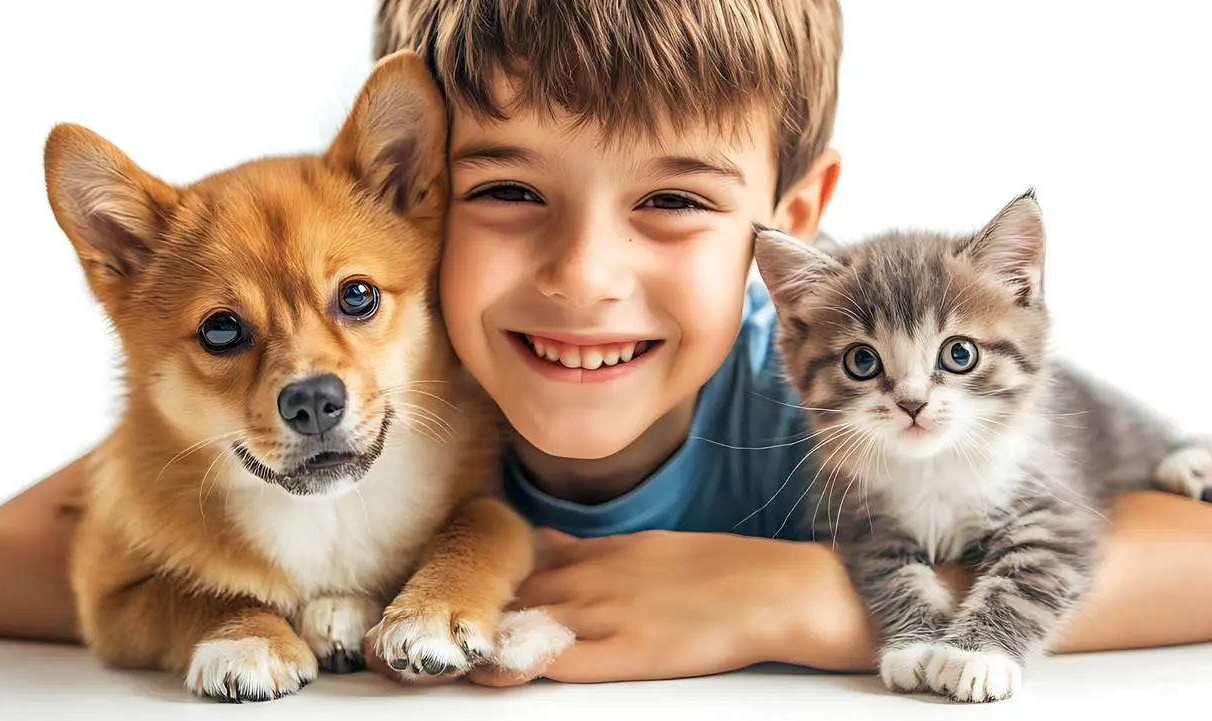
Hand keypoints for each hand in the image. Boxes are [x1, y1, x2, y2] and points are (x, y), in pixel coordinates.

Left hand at [468, 528, 853, 684]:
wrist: (775, 590)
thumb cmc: (725, 571)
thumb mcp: (652, 545)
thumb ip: (597, 549)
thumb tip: (549, 542)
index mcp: (608, 550)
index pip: (529, 560)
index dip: (489, 576)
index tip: (455, 586)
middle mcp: (598, 576)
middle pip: (519, 592)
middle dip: (478, 607)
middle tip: (437, 623)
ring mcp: (610, 612)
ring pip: (530, 621)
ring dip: (487, 635)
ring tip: (446, 649)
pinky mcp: (628, 651)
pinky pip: (561, 657)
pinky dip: (522, 663)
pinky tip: (492, 669)